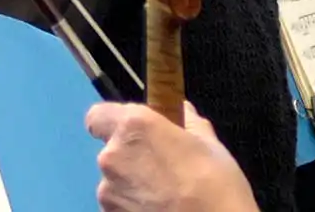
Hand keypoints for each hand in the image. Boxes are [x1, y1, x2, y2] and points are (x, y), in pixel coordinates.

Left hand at [84, 102, 257, 211]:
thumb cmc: (216, 187)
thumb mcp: (211, 149)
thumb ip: (190, 125)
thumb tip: (185, 112)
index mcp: (133, 128)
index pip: (98, 116)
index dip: (113, 124)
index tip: (135, 134)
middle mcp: (112, 157)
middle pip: (111, 152)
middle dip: (132, 159)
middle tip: (163, 171)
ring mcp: (108, 193)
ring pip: (115, 183)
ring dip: (132, 187)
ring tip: (164, 198)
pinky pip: (119, 207)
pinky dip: (133, 208)